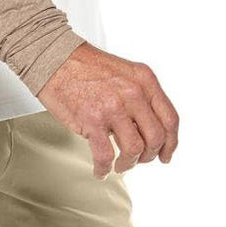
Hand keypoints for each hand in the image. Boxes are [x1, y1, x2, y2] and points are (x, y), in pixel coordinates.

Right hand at [37, 43, 179, 178]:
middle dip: (149, 155)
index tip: (166, 154)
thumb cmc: (84, 64)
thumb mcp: (124, 72)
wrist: (54, 57)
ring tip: (120, 165)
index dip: (171, 143)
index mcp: (144, 80)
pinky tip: (100, 169)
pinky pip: (105, 155)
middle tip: (139, 160)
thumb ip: (139, 95)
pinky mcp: (92, 120)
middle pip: (156, 138)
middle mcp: (133, 93)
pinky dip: (104, 168)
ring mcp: (113, 107)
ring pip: (135, 149)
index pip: (170, 119)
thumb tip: (147, 126)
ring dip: (128, 163)